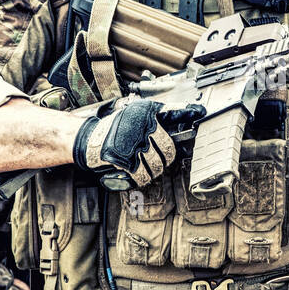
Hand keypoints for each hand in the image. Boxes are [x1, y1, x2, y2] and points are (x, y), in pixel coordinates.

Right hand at [73, 99, 204, 188]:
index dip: (187, 113)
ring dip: (154, 170)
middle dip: (167, 158)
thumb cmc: (114, 129)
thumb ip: (155, 117)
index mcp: (145, 113)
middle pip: (168, 147)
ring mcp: (134, 143)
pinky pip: (143, 174)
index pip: (171, 112)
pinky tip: (139, 175)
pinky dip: (143, 178)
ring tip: (147, 167)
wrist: (89, 139)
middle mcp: (142, 125)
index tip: (200, 112)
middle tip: (162, 159)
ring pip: (158, 164)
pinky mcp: (126, 159)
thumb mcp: (134, 115)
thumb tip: (180, 117)